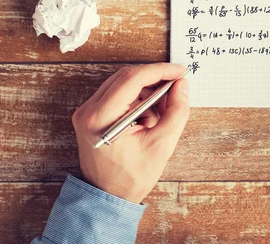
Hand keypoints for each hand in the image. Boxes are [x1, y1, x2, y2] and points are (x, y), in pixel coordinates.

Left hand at [72, 63, 189, 202]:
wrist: (107, 197)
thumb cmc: (130, 177)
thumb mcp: (162, 145)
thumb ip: (176, 111)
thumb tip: (182, 86)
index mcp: (101, 118)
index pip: (132, 79)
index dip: (159, 71)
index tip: (180, 71)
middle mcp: (88, 111)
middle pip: (126, 77)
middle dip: (155, 79)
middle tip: (177, 86)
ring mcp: (87, 112)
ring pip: (123, 84)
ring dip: (147, 91)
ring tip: (163, 111)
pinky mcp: (92, 114)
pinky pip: (118, 95)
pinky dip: (138, 99)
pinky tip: (150, 115)